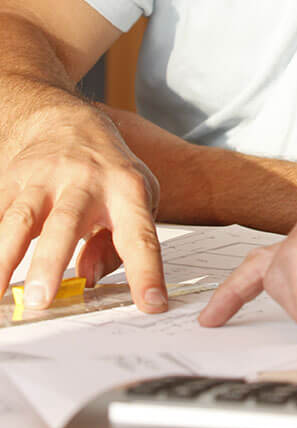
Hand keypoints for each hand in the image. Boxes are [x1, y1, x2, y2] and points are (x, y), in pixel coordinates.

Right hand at [0, 109, 166, 313]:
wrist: (68, 124)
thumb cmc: (110, 172)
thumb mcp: (137, 199)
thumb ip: (118, 245)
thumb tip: (90, 279)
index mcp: (126, 190)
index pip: (140, 236)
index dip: (146, 271)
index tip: (151, 303)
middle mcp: (85, 181)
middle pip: (65, 222)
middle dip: (50, 261)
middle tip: (40, 300)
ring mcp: (43, 178)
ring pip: (20, 217)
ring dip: (5, 257)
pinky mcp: (11, 179)